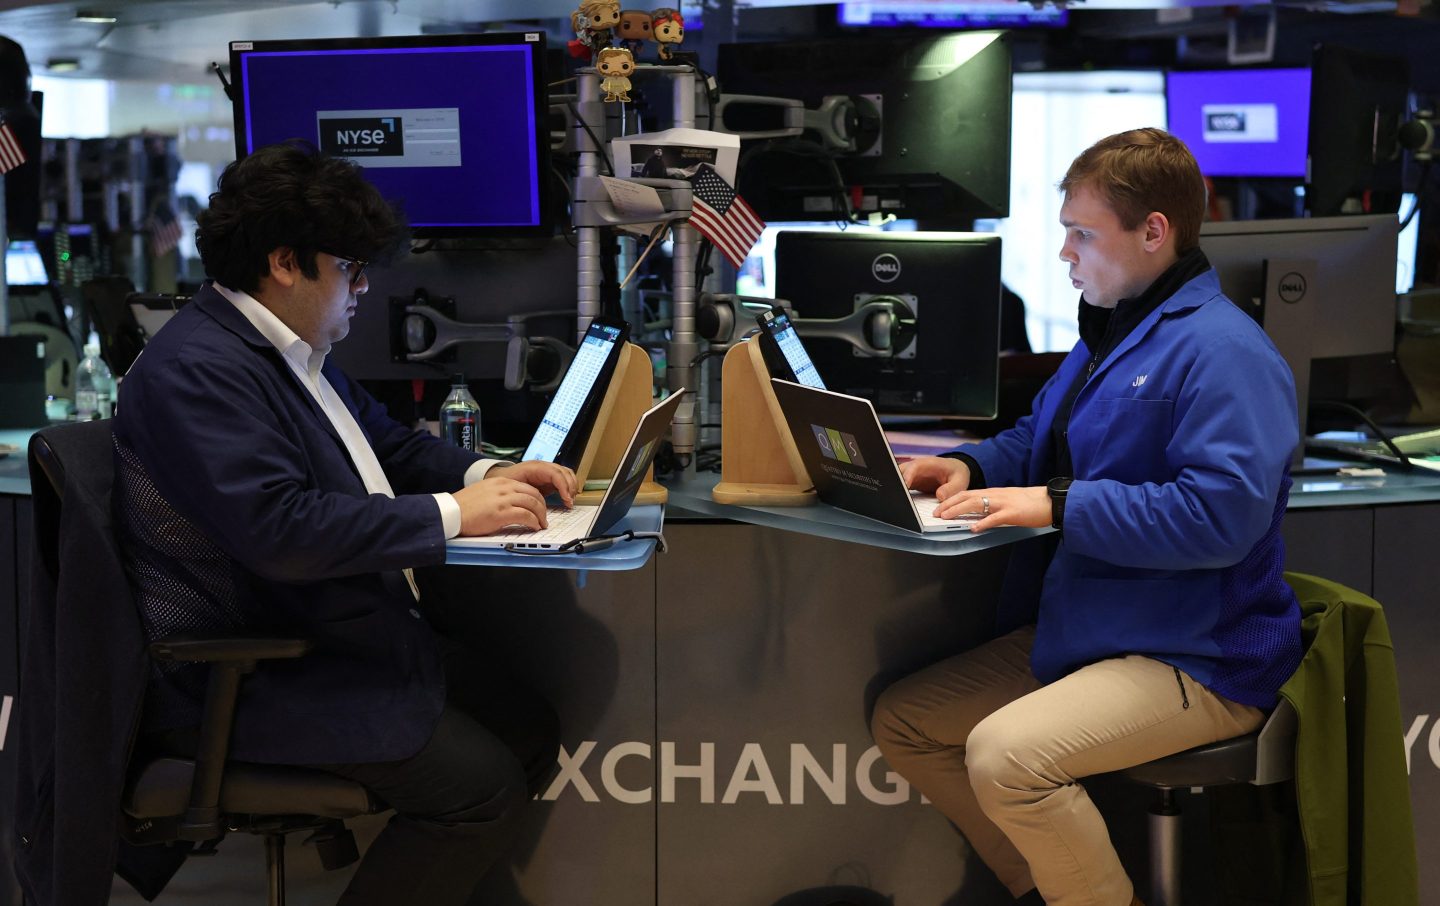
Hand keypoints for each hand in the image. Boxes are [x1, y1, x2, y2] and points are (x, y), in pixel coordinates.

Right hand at [454, 477, 549, 535]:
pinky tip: (534, 527)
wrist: (450, 512)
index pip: (527, 487)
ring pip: (533, 504)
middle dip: (542, 507)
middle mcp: (504, 487)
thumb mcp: (484, 492)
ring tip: (541, 524)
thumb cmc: (464, 506)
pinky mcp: (501, 513)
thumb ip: (499, 494)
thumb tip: (512, 503)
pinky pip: (525, 516)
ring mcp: (503, 499)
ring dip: (540, 516)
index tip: (539, 507)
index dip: (537, 498)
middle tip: (543, 517)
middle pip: (533, 494)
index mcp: (500, 481)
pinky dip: (533, 522)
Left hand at [490, 460, 577, 506]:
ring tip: (570, 501)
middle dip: (570, 487)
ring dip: (572, 487)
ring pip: (567, 474)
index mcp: (535, 467)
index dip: (564, 486)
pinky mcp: (550, 477)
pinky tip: (568, 498)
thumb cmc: (506, 482)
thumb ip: (526, 493)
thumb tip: (537, 504)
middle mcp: (544, 466)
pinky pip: (565, 478)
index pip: (555, 473)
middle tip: (570, 502)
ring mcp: (548, 470)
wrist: (502, 477)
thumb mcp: (514, 487)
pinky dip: (569, 487)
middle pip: (564, 472)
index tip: (567, 499)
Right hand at [898, 456, 970, 499]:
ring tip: (893, 501)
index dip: (908, 475)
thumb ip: (951, 489)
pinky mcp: (910, 482)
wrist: (954, 471)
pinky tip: (898, 503)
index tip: (904, 485)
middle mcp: (917, 468)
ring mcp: (911, 475)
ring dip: (894, 488)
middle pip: (900, 471)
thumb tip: (940, 497)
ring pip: (897, 479)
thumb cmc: (956, 474)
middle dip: (895, 481)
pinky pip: (900, 487)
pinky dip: (898, 494)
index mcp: (929, 464)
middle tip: (893, 495)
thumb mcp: (959, 482)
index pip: (915, 466)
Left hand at [934, 485, 1050, 531]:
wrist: (1051, 500)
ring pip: (976, 504)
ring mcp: (1003, 503)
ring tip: (946, 517)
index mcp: (994, 493)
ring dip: (958, 510)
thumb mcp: (1008, 501)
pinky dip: (982, 523)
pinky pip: (995, 518)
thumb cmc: (1031, 503)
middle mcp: (995, 495)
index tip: (939, 506)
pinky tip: (973, 528)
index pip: (967, 493)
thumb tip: (978, 516)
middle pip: (967, 496)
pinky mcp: (1013, 513)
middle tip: (936, 513)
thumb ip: (993, 507)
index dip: (951, 499)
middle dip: (948, 504)